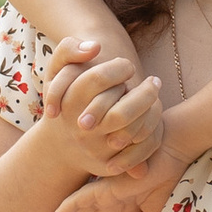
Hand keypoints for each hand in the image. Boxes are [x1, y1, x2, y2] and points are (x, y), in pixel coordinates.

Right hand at [40, 37, 164, 171]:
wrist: (61, 145)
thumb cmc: (65, 99)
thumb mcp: (56, 72)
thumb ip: (68, 49)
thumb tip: (95, 46)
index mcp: (68, 104)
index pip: (98, 80)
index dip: (119, 68)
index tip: (127, 65)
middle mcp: (81, 130)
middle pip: (120, 113)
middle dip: (144, 93)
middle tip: (153, 81)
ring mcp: (95, 150)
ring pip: (132, 133)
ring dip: (150, 111)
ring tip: (155, 95)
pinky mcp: (108, 165)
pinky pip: (139, 150)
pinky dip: (151, 131)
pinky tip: (152, 115)